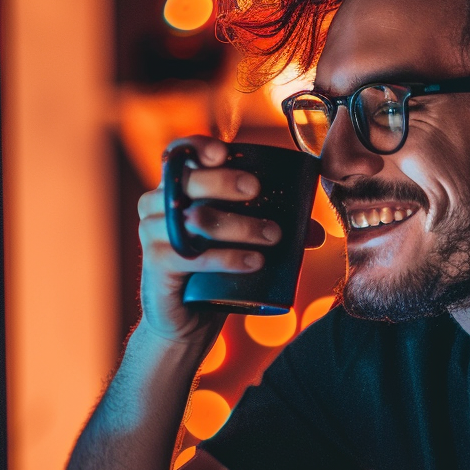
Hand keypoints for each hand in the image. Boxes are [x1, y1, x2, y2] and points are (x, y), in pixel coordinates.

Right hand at [136, 136, 281, 346]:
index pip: (179, 155)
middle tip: (256, 190)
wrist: (185, 322)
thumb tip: (316, 232)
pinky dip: (229, 257)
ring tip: (273, 235)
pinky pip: (193, 257)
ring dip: (239, 225)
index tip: (225, 152)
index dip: (197, 147)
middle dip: (224, 181)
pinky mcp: (157, 265)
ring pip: (196, 219)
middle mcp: (157, 206)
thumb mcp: (238, 245)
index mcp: (177, 191)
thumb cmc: (212, 275)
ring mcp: (153, 235)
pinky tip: (255, 261)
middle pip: (187, 181)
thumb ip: (273, 231)